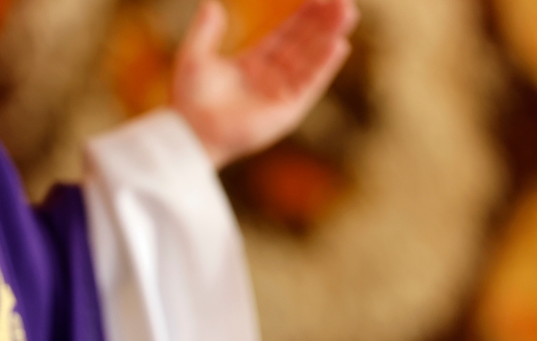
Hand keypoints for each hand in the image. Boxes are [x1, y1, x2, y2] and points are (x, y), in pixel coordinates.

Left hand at [172, 0, 357, 168]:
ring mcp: (281, 95)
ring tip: (347, 13)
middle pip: (304, 44)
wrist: (190, 132)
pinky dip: (323, 65)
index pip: (286, 36)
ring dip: (329, 37)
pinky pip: (308, 84)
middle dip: (323, 23)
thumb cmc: (188, 100)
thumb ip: (205, 30)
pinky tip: (338, 44)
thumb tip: (211, 3)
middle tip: (343, 0)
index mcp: (254, 64)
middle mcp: (272, 78)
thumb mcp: (194, 57)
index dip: (303, 17)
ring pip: (311, 60)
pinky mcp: (286, 111)